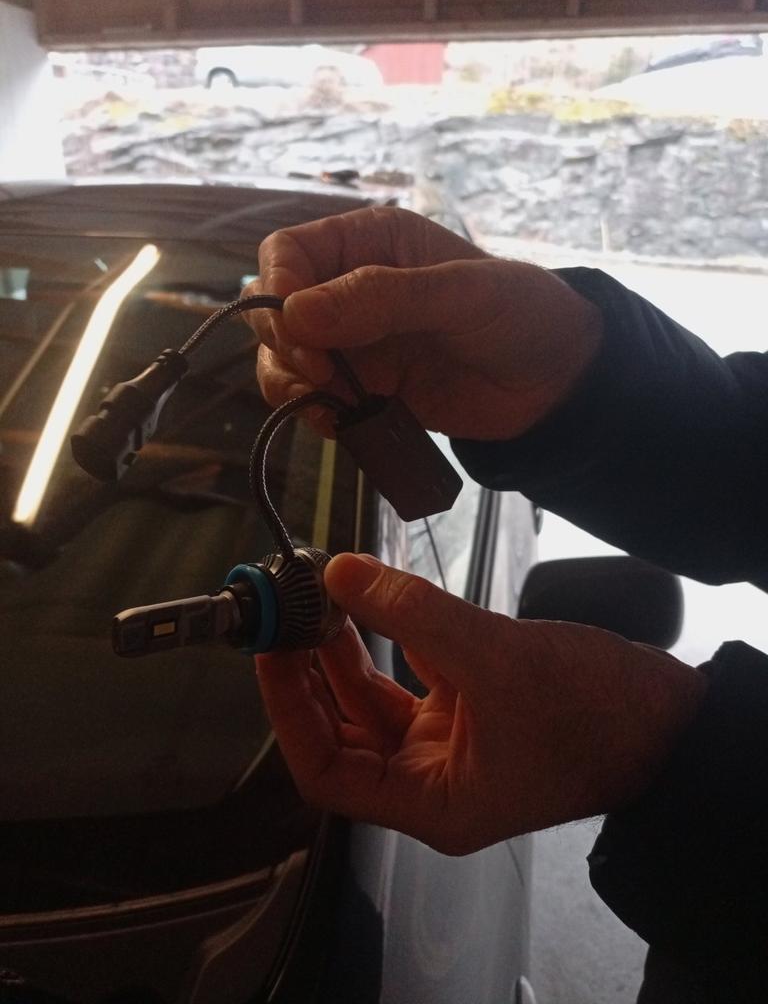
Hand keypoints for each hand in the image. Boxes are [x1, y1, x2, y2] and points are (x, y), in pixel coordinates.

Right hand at [249, 207, 602, 440]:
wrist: (553, 384)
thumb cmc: (521, 314)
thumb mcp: (460, 294)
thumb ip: (383, 297)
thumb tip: (298, 313)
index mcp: (369, 243)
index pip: (287, 253)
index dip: (279, 289)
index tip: (300, 333)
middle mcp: (349, 288)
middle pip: (273, 308)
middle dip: (283, 344)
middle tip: (321, 374)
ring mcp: (353, 342)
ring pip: (283, 358)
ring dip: (289, 383)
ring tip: (328, 405)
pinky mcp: (362, 388)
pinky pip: (312, 398)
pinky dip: (313, 412)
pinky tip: (340, 422)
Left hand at [256, 554, 706, 854]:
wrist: (669, 717)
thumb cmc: (597, 716)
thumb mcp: (495, 659)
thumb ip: (414, 613)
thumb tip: (341, 575)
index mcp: (431, 802)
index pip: (327, 771)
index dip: (288, 711)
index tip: (269, 653)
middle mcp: (433, 779)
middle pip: (344, 729)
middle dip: (310, 673)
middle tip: (287, 616)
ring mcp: (452, 743)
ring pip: (374, 699)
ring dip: (344, 650)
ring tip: (318, 599)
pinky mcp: (472, 707)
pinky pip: (412, 674)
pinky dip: (389, 636)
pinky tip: (370, 599)